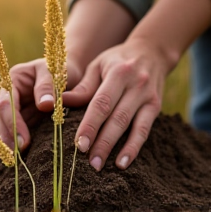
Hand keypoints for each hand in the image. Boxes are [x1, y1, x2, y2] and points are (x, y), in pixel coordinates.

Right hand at [0, 58, 82, 149]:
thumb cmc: (60, 69)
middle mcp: (10, 94)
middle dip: (5, 136)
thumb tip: (44, 105)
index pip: (6, 103)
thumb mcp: (54, 73)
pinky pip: (15, 132)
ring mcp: (16, 107)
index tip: (23, 141)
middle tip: (17, 155)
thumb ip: (47, 87)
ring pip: (1, 126)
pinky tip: (22, 156)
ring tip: (17, 159)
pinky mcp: (24, 118)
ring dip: (7, 142)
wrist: (70, 73)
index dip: (12, 123)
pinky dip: (16, 143)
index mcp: (13, 80)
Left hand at [63, 39, 167, 170]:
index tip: (79, 144)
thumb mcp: (98, 65)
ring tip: (101, 166)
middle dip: (102, 141)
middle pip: (117, 117)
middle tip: (89, 162)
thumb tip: (62, 102)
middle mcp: (136, 85)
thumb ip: (83, 86)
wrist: (151, 53)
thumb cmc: (117, 60)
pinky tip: (123, 162)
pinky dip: (134, 147)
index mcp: (118, 73)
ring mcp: (148, 97)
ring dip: (116, 148)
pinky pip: (145, 130)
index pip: (102, 102)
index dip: (90, 124)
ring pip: (131, 126)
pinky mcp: (155, 107)